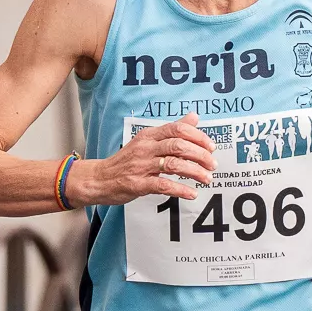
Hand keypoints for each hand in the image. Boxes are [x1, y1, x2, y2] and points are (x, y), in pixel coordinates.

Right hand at [72, 116, 214, 204]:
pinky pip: (162, 185)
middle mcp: (145, 148)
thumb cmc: (126, 161)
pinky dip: (180, 189)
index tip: (211, 146)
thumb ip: (171, 130)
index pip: (178, 129)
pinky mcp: (137, 184)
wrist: (99, 178)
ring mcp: (140, 166)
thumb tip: (194, 117)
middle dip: (200, 155)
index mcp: (149, 135)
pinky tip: (191, 193)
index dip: (198, 137)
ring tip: (207, 179)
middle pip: (178, 146)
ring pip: (173, 164)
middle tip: (212, 164)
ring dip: (194, 172)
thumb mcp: (147, 140)